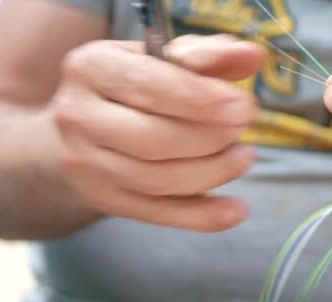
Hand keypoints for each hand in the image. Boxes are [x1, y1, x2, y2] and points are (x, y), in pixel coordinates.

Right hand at [51, 35, 266, 231]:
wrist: (89, 120)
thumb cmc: (137, 81)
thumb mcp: (166, 58)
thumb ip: (209, 55)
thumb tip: (253, 55)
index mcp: (91, 67)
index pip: (149, 87)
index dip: (201, 100)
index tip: (244, 107)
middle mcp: (77, 116)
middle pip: (152, 139)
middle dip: (209, 138)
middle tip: (244, 130)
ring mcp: (85, 164)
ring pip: (157, 180)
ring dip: (212, 172)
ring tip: (244, 157)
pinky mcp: (103, 198)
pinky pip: (157, 214)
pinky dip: (201, 216)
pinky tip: (236, 210)